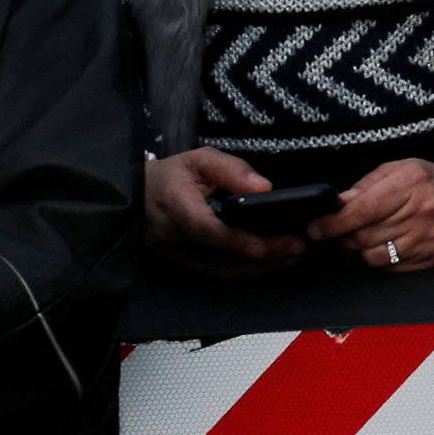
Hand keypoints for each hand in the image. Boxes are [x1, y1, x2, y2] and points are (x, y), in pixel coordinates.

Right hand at [144, 147, 306, 270]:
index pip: (211, 232)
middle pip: (224, 259)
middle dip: (265, 259)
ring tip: (290, 257)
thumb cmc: (169, 176)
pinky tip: (266, 264)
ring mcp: (178, 257)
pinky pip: (216, 274)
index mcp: (177, 207)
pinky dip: (244, 271)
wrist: (135, 197)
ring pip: (222, 273)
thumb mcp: (198, 159)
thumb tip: (265, 187)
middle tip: (298, 249)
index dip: (246, 241)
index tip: (281, 241)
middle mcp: (176, 239)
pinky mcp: (183, 265)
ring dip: (259, 269)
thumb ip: (232, 170)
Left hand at [307, 159, 433, 271]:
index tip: (315, 229)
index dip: (333, 223)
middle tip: (336, 231)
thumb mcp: (402, 168)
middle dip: (342, 237)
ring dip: (359, 250)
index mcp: (411, 184)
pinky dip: (378, 259)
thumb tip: (337, 203)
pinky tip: (383, 245)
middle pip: (363, 236)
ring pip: (373, 256)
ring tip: (362, 236)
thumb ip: (368, 184)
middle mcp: (421, 213)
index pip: (362, 210)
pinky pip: (390, 268)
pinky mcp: (431, 260)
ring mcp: (427, 240)